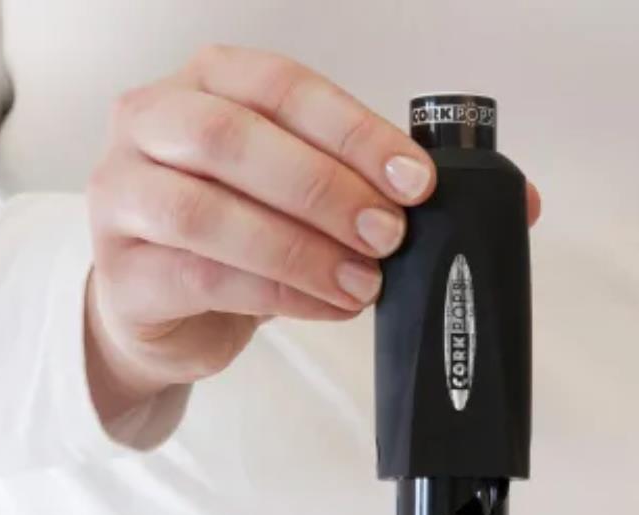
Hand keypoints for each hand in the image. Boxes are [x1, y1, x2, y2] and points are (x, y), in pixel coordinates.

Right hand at [85, 44, 541, 422]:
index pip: (281, 85)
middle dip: (327, 188)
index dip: (353, 130)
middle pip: (234, 138)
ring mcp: (125, 196)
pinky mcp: (126, 271)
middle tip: (391, 235)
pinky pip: (205, 276)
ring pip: (209, 211)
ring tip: (365, 283)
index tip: (416, 180)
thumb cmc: (242, 236)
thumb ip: (387, 188)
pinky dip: (279, 292)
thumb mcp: (307, 197)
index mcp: (208, 85)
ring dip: (302, 249)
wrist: (164, 306)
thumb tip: (513, 201)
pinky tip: (328, 306)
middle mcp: (154, 125)